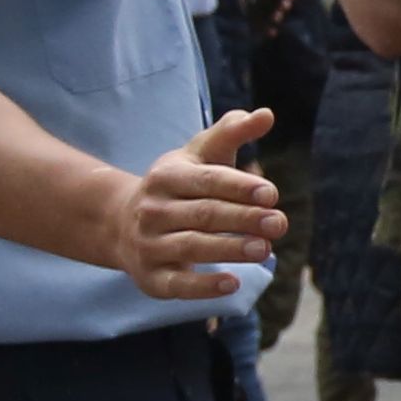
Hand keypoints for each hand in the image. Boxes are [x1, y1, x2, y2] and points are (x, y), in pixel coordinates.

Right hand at [110, 109, 286, 298]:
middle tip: (279, 223)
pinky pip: (177, 285)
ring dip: (230, 249)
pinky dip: (203, 286)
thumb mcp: (200, 156)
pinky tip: (233, 284)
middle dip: (243, 218)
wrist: (121, 223)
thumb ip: (232, 133)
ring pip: (192, 247)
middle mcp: (153, 210)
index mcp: (167, 176)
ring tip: (265, 250)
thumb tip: (266, 114)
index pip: (206, 180)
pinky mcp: (152, 278)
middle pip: (203, 214)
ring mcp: (149, 245)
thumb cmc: (179, 186)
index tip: (271, 193)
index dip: (238, 186)